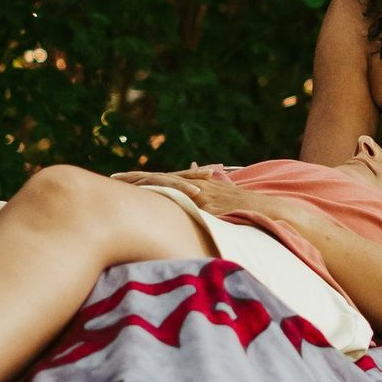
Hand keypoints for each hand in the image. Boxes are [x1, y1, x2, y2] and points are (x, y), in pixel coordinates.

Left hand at [120, 167, 310, 229]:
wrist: (268, 210)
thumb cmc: (243, 208)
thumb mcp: (219, 200)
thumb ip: (204, 188)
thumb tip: (193, 172)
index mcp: (195, 187)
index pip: (162, 180)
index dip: (141, 179)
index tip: (118, 178)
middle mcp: (197, 186)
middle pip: (161, 179)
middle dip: (137, 178)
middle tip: (112, 177)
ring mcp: (204, 194)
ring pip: (171, 186)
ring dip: (149, 185)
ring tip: (126, 186)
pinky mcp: (212, 205)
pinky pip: (189, 201)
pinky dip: (172, 198)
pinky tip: (155, 198)